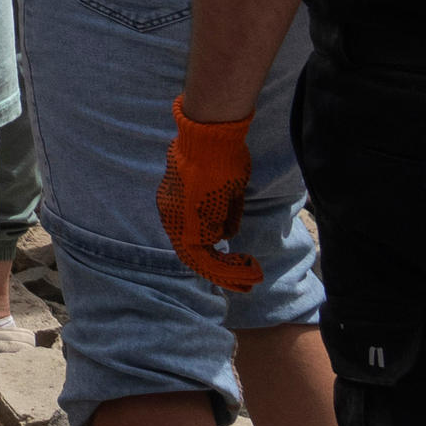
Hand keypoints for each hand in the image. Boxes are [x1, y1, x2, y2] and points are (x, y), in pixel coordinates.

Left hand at [161, 102, 262, 289]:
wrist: (211, 141)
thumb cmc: (221, 158)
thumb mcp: (225, 191)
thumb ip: (223, 215)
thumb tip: (225, 238)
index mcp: (176, 204)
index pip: (191, 238)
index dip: (212, 256)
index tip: (235, 263)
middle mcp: (171, 215)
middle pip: (192, 255)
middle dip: (221, 273)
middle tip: (246, 283)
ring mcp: (177, 222)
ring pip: (200, 261)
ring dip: (229, 275)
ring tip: (253, 280)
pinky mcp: (189, 228)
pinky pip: (208, 258)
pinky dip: (230, 270)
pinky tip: (251, 270)